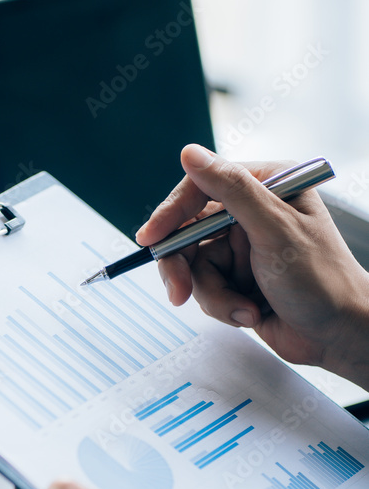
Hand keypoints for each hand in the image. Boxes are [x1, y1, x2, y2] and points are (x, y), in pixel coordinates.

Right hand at [136, 145, 368, 388]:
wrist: (338, 335)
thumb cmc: (322, 280)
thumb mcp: (274, 228)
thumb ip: (231, 189)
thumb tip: (190, 153)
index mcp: (266, 186)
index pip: (202, 188)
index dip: (172, 214)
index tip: (151, 238)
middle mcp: (251, 214)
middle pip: (188, 232)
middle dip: (184, 267)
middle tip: (178, 291)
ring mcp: (243, 249)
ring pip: (195, 267)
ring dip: (212, 295)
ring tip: (241, 308)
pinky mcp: (237, 280)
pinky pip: (205, 291)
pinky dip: (222, 307)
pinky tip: (250, 313)